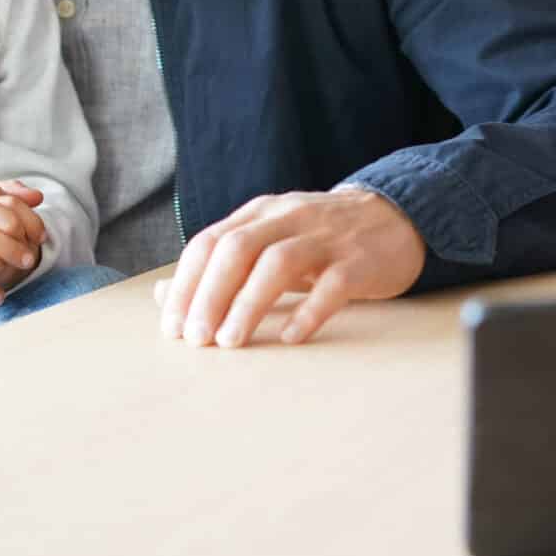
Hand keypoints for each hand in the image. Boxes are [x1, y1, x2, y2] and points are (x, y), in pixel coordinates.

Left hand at [154, 187, 426, 348]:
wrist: (395, 217)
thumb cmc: (320, 239)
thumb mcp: (267, 241)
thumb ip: (217, 266)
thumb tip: (159, 296)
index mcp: (261, 212)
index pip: (211, 242)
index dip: (185, 285)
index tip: (172, 328)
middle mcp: (290, 217)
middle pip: (238, 249)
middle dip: (210, 296)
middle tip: (197, 340)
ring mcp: (327, 238)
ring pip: (279, 263)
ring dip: (248, 304)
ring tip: (231, 342)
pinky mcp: (360, 261)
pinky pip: (332, 285)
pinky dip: (308, 313)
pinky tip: (290, 338)